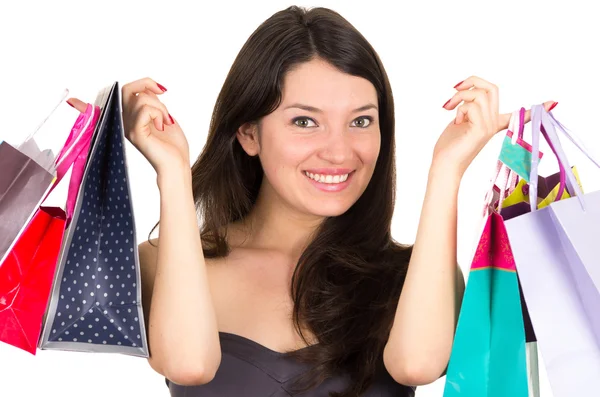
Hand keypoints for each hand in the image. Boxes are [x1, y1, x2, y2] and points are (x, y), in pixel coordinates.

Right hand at [67, 77, 189, 174]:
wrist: (178, 164)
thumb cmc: (173, 145)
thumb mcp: (162, 117)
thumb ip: (150, 102)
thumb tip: (146, 90)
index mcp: (129, 119)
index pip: (103, 110)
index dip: (83, 106)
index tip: (70, 102)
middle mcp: (124, 122)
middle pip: (127, 89)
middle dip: (146, 83)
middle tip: (162, 91)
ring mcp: (127, 127)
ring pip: (141, 98)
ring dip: (160, 106)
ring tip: (166, 121)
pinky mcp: (134, 132)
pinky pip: (145, 109)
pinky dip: (159, 113)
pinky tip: (163, 126)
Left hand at [433, 75, 556, 176]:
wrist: (444, 165)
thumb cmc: (449, 146)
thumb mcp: (461, 121)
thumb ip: (468, 107)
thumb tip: (465, 93)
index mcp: (492, 123)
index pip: (518, 114)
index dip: (535, 108)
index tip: (554, 103)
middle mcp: (494, 124)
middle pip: (493, 88)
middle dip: (472, 80)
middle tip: (455, 88)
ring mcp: (490, 127)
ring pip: (480, 94)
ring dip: (460, 96)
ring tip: (450, 108)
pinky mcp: (482, 130)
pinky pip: (473, 105)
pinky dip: (459, 109)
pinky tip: (456, 121)